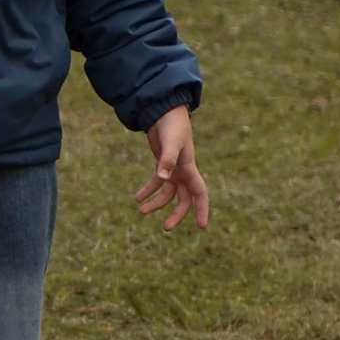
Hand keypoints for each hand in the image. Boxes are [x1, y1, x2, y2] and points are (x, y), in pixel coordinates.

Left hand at [134, 105, 208, 231]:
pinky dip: (147, 190)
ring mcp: (173, 169)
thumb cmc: (172, 125)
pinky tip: (137, 198)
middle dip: (176, 214)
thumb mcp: (171, 143)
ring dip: (156, 203)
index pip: (200, 194)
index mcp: (190, 168)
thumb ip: (167, 160)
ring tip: (142, 212)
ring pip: (168, 194)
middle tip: (166, 228)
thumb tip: (162, 179)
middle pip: (183, 200)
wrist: (164, 111)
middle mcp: (183, 172)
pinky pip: (156, 183)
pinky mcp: (161, 164)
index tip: (201, 227)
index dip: (202, 210)